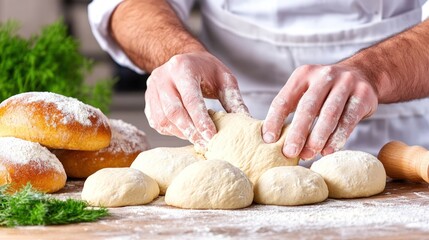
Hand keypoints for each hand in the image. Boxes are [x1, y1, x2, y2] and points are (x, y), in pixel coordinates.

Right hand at [144, 51, 248, 147]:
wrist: (183, 59)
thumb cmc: (205, 69)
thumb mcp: (223, 77)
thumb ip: (233, 99)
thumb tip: (245, 121)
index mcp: (182, 68)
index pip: (191, 99)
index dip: (201, 120)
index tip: (211, 136)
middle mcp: (162, 77)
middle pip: (174, 111)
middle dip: (190, 131)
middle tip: (205, 144)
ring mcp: (152, 89)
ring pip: (163, 119)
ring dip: (181, 133)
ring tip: (197, 139)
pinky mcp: (148, 100)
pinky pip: (156, 122)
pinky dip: (171, 131)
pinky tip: (185, 132)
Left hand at [262, 64, 377, 159]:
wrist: (364, 74)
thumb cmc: (326, 91)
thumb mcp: (307, 90)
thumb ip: (292, 107)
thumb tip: (272, 139)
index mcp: (303, 74)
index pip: (284, 99)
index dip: (274, 120)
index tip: (268, 140)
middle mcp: (324, 75)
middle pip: (307, 107)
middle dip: (297, 132)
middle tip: (289, 152)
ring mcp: (345, 83)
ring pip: (329, 114)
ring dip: (317, 138)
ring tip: (307, 154)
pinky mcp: (363, 95)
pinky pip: (348, 120)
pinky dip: (337, 138)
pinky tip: (327, 151)